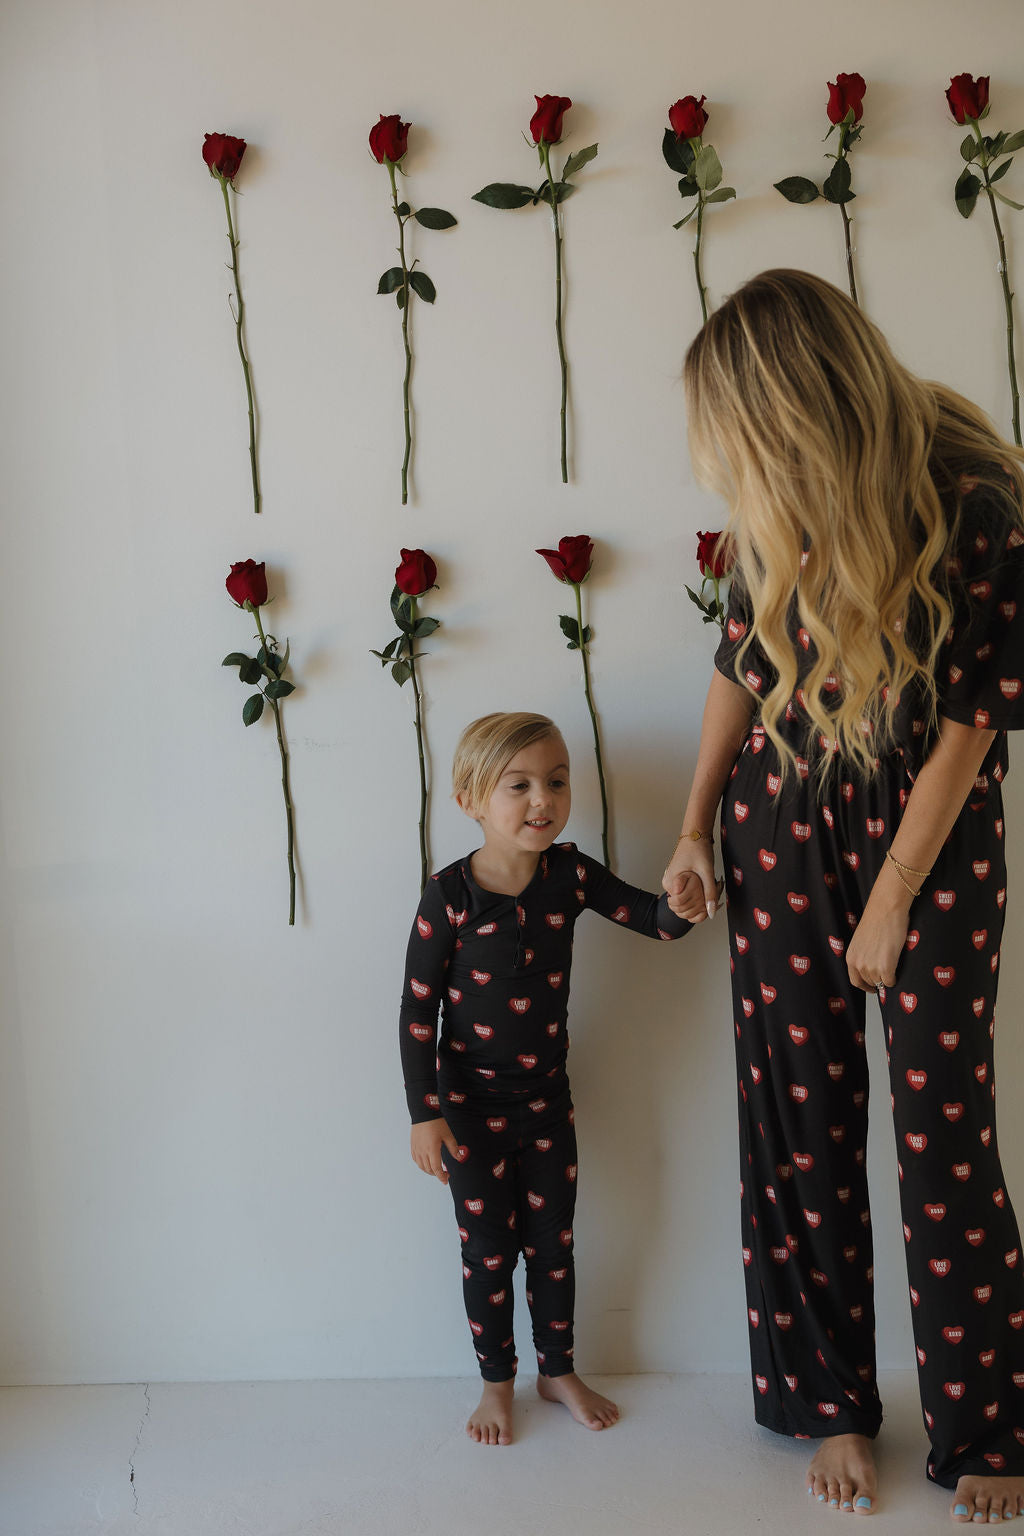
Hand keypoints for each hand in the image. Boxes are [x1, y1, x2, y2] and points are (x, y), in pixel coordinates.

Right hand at [410, 1117, 460, 1182]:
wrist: (424, 1113)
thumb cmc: (436, 1122)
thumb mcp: (448, 1135)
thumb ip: (453, 1148)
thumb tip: (458, 1158)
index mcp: (432, 1149)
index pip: (436, 1169)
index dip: (441, 1176)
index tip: (446, 1180)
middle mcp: (422, 1151)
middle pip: (429, 1169)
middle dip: (437, 1174)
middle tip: (445, 1174)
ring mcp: (416, 1149)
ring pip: (421, 1166)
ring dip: (429, 1171)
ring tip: (436, 1170)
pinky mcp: (413, 1146)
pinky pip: (416, 1160)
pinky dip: (421, 1165)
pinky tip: (427, 1163)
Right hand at [663, 838, 721, 921]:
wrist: (696, 837)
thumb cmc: (698, 849)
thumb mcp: (707, 872)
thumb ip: (710, 893)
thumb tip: (711, 912)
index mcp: (671, 882)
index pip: (680, 904)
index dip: (696, 901)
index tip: (707, 890)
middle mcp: (669, 887)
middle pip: (682, 910)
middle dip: (700, 904)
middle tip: (713, 888)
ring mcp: (673, 889)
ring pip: (685, 910)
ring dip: (700, 905)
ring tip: (710, 889)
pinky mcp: (679, 888)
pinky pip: (687, 904)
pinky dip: (698, 905)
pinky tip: (707, 896)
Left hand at [845, 869, 914, 992]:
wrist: (885, 910)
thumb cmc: (877, 920)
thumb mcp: (862, 941)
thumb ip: (864, 955)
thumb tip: (873, 966)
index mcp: (851, 957)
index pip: (855, 981)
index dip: (865, 986)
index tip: (872, 987)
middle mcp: (858, 964)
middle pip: (870, 982)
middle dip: (878, 979)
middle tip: (887, 973)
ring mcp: (871, 967)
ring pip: (881, 982)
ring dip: (887, 978)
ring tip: (893, 966)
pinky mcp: (885, 967)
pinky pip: (890, 981)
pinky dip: (894, 979)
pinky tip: (897, 970)